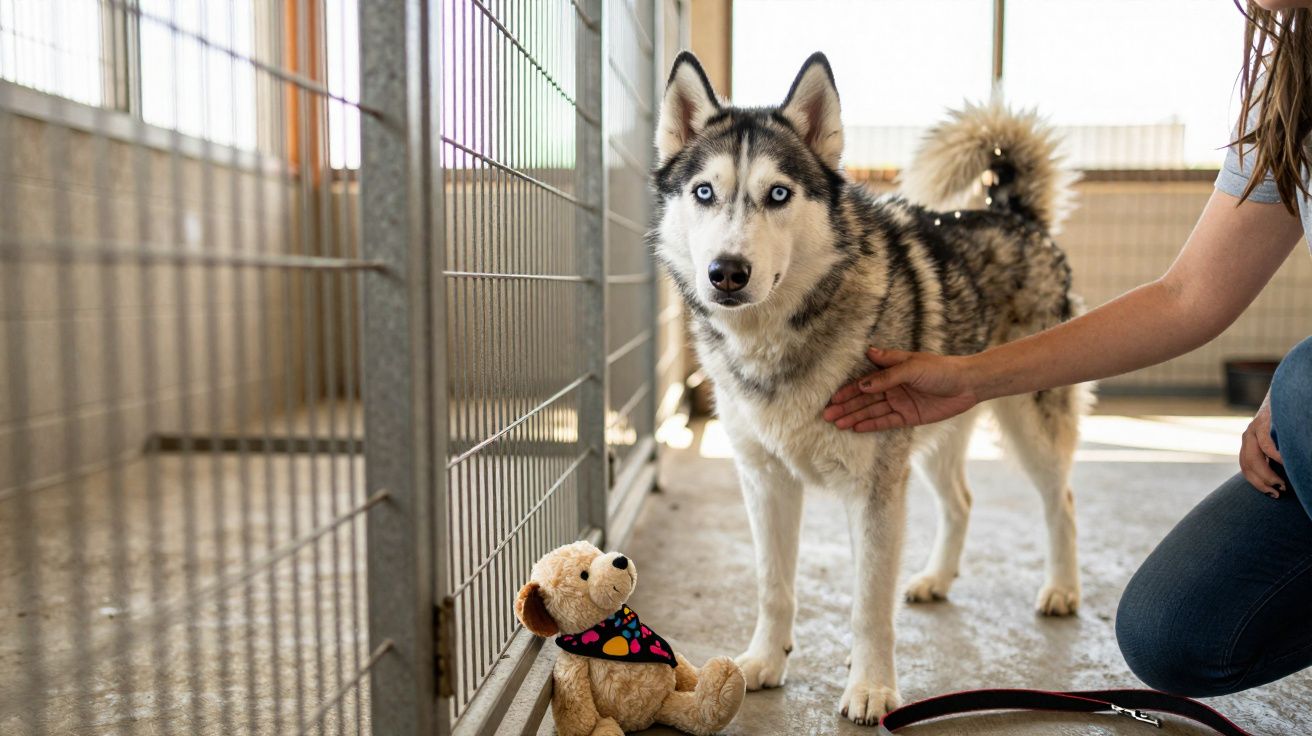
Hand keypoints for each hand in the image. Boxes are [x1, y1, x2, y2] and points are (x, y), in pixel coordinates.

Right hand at [823, 347, 981, 430]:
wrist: (967, 384)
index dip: (848, 390)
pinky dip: (871, 425)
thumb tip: (863, 378)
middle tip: (827, 415)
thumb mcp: (912, 366)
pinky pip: (886, 422)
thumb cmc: (941, 369)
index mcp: (891, 371)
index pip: (864, 382)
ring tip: (837, 424)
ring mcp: (899, 402)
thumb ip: (887, 373)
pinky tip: (856, 428)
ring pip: (872, 411)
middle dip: (846, 406)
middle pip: (864, 399)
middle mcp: (892, 387)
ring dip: (854, 417)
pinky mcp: (908, 416)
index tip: (832, 399)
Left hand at [1240, 392, 1283, 497]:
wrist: (1286, 388)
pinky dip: (1275, 456)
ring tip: (1281, 484)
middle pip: (1247, 465)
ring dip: (1267, 474)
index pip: (1247, 467)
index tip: (1272, 495)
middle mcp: (1248, 435)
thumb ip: (1277, 454)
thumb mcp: (1279, 439)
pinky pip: (1266, 443)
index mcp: (1250, 442)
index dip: (1257, 483)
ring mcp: (1254, 427)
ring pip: (1254, 457)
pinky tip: (1286, 464)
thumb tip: (1285, 474)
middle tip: (1277, 494)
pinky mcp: (1263, 420)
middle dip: (1261, 482)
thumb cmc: (1287, 418)